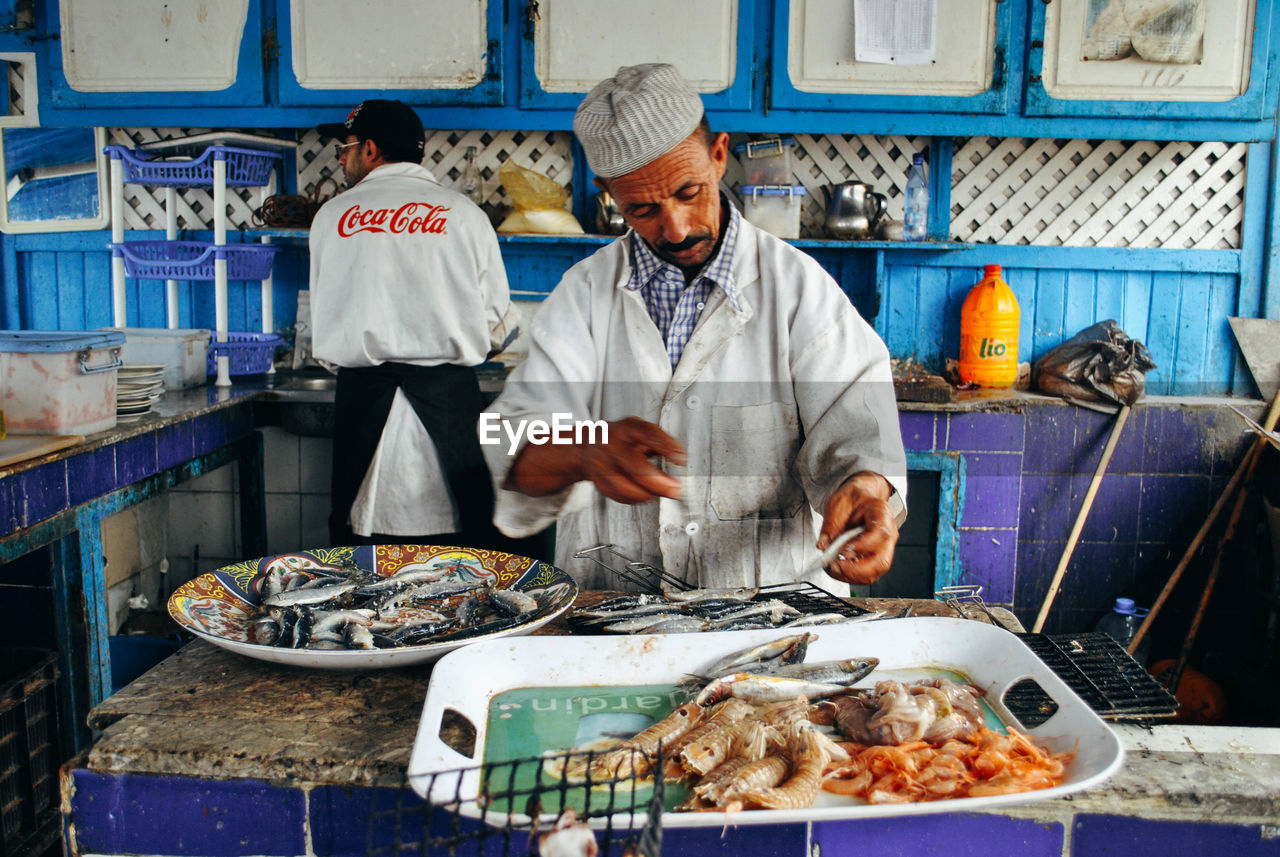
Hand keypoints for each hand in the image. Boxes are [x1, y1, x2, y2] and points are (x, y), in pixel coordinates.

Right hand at [507, 416, 686, 503]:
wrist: (588, 444)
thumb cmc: (622, 439)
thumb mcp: (642, 433)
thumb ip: (661, 446)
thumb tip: (680, 462)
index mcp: (628, 428)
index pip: (649, 434)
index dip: (667, 447)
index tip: (681, 459)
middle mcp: (612, 443)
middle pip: (637, 468)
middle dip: (659, 484)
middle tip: (674, 490)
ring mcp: (601, 462)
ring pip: (625, 487)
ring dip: (646, 494)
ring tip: (656, 492)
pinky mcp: (595, 479)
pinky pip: (617, 495)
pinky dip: (632, 498)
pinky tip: (640, 493)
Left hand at [818, 472, 898, 585]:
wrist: (862, 500)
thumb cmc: (854, 500)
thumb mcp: (838, 504)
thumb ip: (830, 525)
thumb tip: (822, 545)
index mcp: (881, 513)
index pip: (880, 534)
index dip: (861, 545)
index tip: (843, 549)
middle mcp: (889, 533)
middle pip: (882, 561)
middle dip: (856, 569)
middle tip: (834, 566)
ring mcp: (885, 548)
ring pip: (876, 572)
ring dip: (853, 576)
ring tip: (833, 569)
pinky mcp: (877, 558)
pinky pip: (869, 574)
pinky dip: (852, 576)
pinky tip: (838, 570)